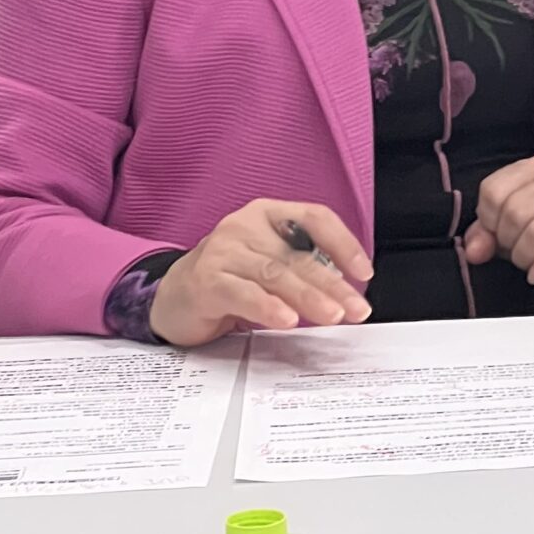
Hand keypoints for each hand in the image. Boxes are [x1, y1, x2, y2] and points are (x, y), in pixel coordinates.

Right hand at [150, 201, 373, 345]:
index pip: (315, 218)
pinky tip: (288, 320)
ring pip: (276, 274)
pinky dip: (268, 307)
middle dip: (333, 284)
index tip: (363, 272)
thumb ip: (299, 267)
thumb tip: (343, 289)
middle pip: (298, 254)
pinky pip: (244, 293)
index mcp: (267, 214)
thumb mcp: (266, 262)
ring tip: (333, 315)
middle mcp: (244, 226)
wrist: (170, 298)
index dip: (343, 242)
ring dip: (309, 297)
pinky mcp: (206, 281)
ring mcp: (223, 252)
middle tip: (357, 308)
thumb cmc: (227, 278)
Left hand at [462, 156, 533, 293]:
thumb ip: (488, 234)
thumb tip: (473, 250)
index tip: (498, 236)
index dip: (488, 221)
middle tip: (519, 253)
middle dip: (509, 243)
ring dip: (525, 258)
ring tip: (531, 263)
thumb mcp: (518, 228)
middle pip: (513, 213)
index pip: (493, 190)